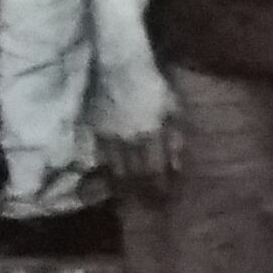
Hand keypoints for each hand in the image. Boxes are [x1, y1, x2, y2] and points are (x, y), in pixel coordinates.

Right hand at [94, 50, 181, 191]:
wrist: (118, 66)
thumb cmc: (151, 84)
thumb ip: (174, 136)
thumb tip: (178, 163)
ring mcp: (109, 137)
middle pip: (136, 174)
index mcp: (151, 134)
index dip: (160, 188)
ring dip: (125, 186)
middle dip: (143, 192)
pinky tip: (112, 179)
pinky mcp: (95, 131)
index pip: (156, 170)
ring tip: (131, 199)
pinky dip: (109, 171)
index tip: (165, 200)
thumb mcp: (173, 107)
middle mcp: (129, 140)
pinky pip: (102, 157)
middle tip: (149, 206)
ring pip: (117, 169)